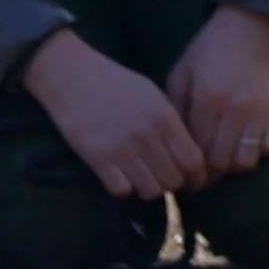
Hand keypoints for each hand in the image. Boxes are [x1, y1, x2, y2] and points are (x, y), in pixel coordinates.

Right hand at [23, 28, 206, 199]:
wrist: (72, 76)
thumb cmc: (115, 82)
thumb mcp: (152, 94)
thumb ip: (170, 122)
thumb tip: (187, 153)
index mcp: (165, 117)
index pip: (193, 161)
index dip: (196, 175)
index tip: (191, 179)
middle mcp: (148, 136)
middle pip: (174, 181)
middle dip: (171, 184)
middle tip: (161, 177)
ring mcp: (123, 150)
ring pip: (150, 191)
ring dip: (148, 188)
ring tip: (141, 177)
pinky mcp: (98, 160)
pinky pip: (122, 191)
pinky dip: (123, 188)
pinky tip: (120, 176)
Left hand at [165, 4, 268, 181]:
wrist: (251, 24)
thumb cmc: (210, 48)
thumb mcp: (182, 72)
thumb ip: (176, 108)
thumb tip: (173, 143)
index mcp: (207, 101)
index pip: (197, 152)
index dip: (191, 171)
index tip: (187, 178)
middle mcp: (234, 110)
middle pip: (221, 162)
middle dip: (211, 174)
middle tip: (205, 175)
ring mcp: (259, 111)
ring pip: (247, 161)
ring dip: (234, 164)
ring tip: (226, 158)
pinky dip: (260, 150)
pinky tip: (249, 142)